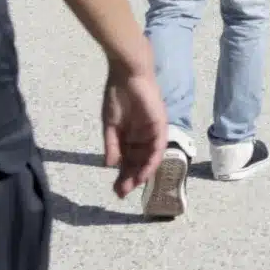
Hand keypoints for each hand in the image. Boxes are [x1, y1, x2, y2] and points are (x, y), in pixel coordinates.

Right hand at [102, 64, 165, 198]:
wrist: (127, 75)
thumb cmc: (117, 96)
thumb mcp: (110, 125)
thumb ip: (112, 145)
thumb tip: (109, 165)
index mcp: (130, 136)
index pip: (127, 160)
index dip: (122, 175)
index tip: (116, 189)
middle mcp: (142, 137)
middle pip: (138, 162)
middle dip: (130, 178)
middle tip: (121, 194)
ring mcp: (152, 132)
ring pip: (149, 158)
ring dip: (141, 174)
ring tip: (131, 187)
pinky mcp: (160, 126)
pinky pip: (158, 148)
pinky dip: (151, 161)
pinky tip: (143, 173)